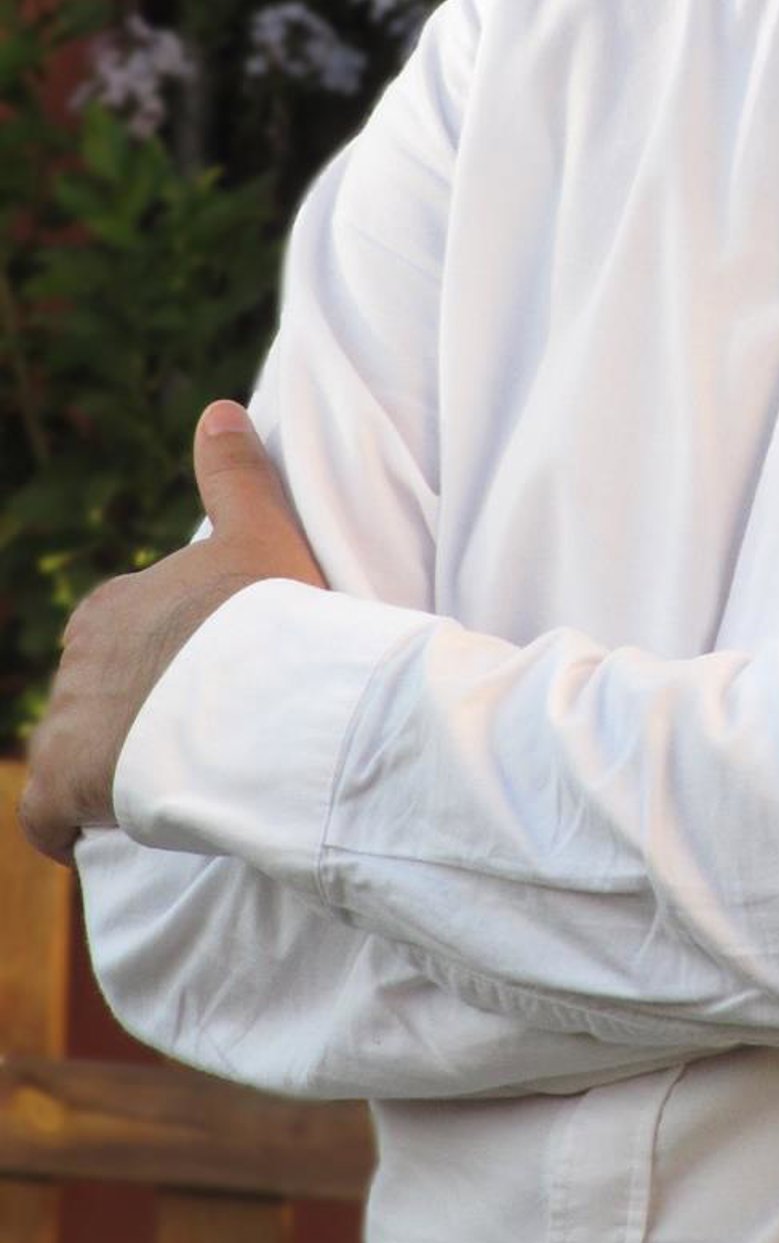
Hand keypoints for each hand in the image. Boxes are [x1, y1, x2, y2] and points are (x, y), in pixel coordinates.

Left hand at [18, 400, 325, 865]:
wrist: (257, 695)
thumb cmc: (268, 616)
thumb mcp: (261, 532)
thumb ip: (236, 474)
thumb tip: (217, 408)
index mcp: (119, 602)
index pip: (119, 634)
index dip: (158, 663)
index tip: (198, 687)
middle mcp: (79, 655)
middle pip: (95, 692)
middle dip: (131, 715)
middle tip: (191, 741)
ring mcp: (67, 720)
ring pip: (74, 750)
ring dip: (107, 769)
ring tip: (166, 788)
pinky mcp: (61, 783)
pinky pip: (45, 816)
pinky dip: (65, 826)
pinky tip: (93, 834)